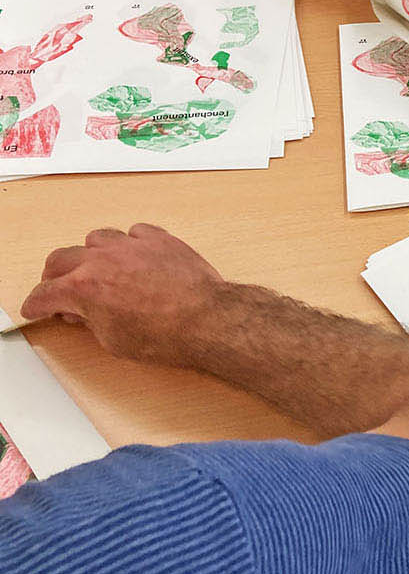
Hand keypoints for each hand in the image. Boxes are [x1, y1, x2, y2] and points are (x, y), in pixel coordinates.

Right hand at [20, 224, 224, 364]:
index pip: (45, 294)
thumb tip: (82, 312)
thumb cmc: (165, 336)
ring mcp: (132, 245)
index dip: (37, 305)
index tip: (36, 308)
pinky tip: (135, 257)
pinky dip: (130, 244)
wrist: (207, 320)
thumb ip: (90, 320)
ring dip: (91, 254)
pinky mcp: (160, 239)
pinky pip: (135, 232)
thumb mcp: (113, 341)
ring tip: (99, 269)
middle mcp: (103, 260)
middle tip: (59, 288)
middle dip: (55, 276)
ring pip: (97, 238)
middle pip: (61, 258)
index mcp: (84, 288)